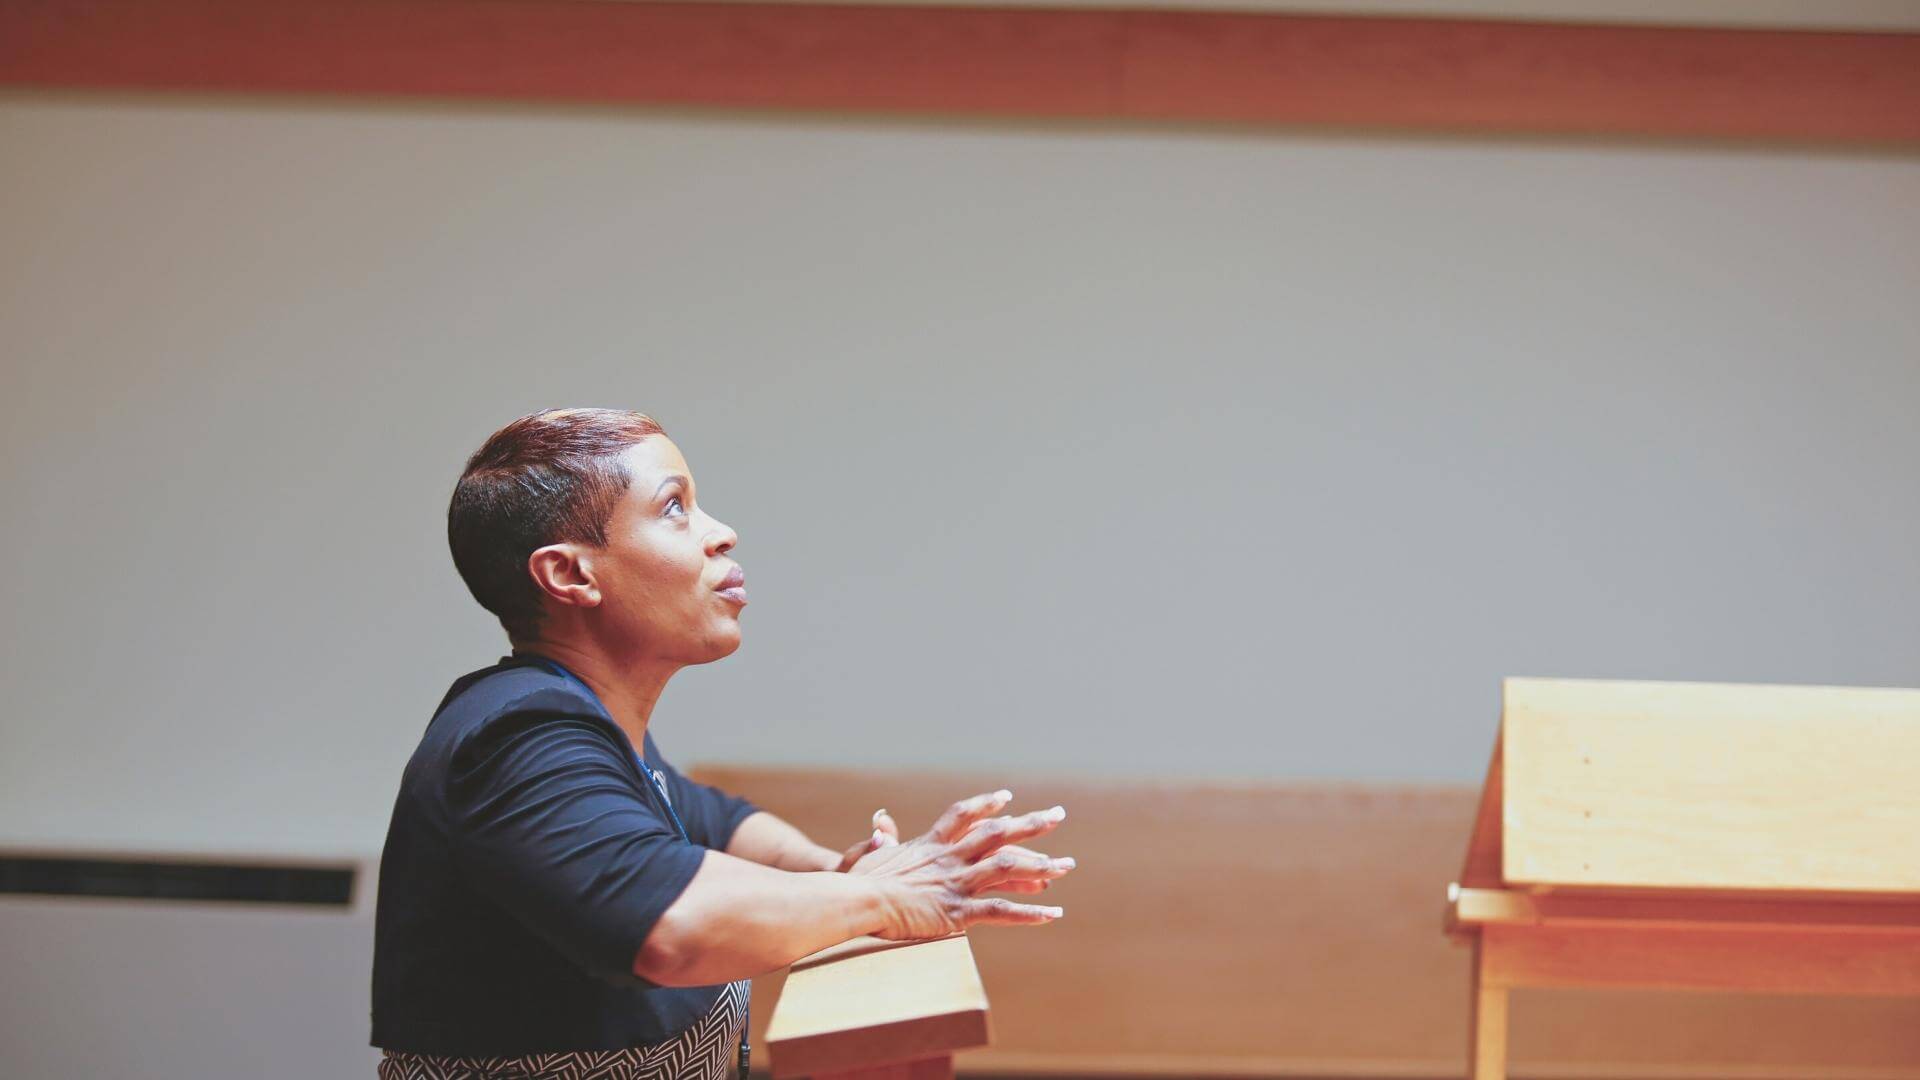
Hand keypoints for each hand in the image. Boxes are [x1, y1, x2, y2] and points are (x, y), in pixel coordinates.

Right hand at [847, 789, 1074, 939]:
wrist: (857, 899)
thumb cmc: (856, 882)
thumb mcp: (867, 855)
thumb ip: (880, 839)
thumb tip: (880, 822)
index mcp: (930, 845)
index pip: (964, 816)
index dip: (986, 804)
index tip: (1007, 796)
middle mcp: (949, 858)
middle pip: (997, 833)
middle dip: (1030, 823)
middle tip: (1057, 814)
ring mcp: (956, 883)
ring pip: (1008, 867)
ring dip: (1041, 865)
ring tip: (1068, 864)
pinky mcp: (957, 911)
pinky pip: (1001, 911)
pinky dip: (1029, 913)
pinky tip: (1053, 914)